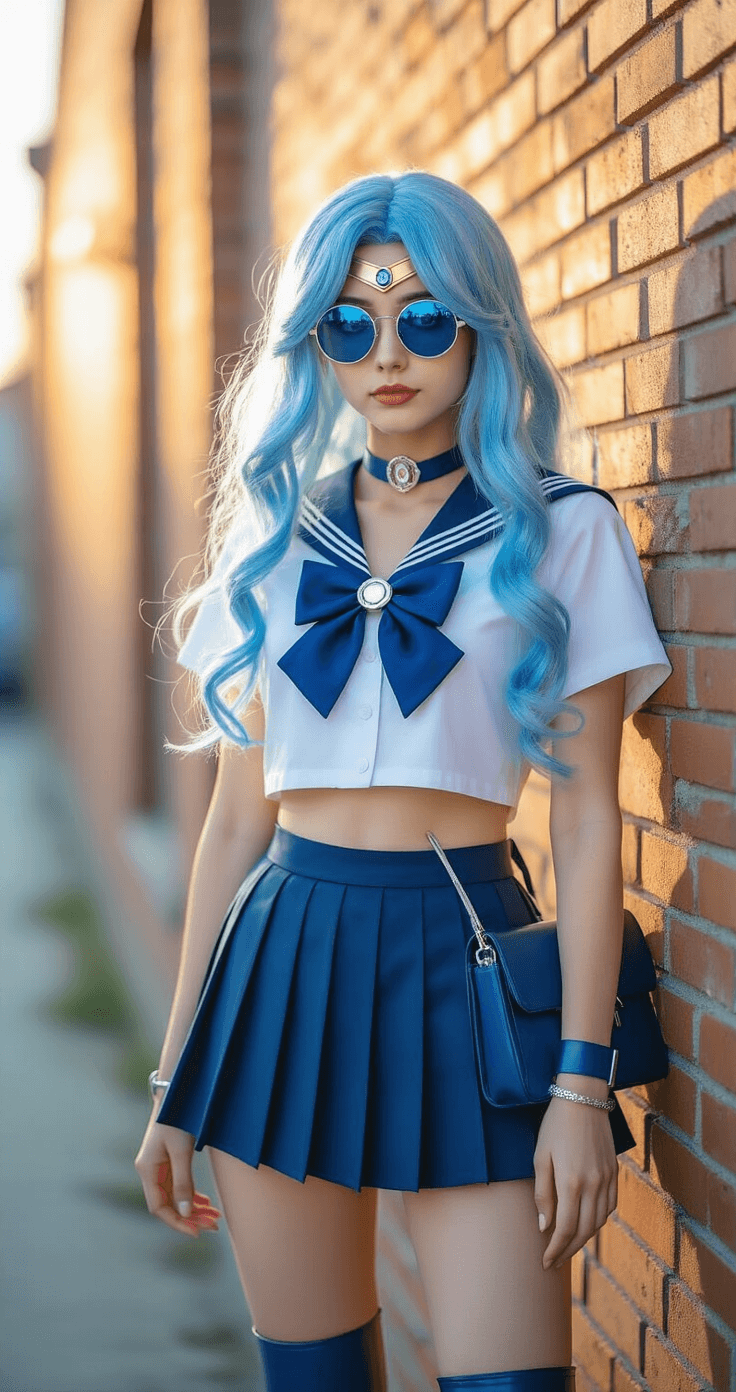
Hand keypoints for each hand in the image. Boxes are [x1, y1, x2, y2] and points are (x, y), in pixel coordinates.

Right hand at [135, 1109, 220, 1237]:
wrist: (177, 1091)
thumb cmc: (177, 1118)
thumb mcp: (182, 1151)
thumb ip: (183, 1182)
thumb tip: (186, 1213)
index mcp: (147, 1170)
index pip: (159, 1208)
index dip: (177, 1222)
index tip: (198, 1231)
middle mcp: (150, 1171)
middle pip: (168, 1205)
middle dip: (190, 1217)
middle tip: (215, 1225)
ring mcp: (158, 1166)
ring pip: (174, 1197)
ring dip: (193, 1208)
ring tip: (215, 1216)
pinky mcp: (168, 1160)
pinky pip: (178, 1186)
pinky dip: (192, 1195)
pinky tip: (206, 1201)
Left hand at [533, 1086, 617, 1270]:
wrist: (583, 1099)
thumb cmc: (555, 1126)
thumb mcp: (540, 1157)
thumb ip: (542, 1194)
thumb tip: (544, 1227)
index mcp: (572, 1182)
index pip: (565, 1229)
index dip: (555, 1249)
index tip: (545, 1262)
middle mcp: (593, 1185)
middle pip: (584, 1231)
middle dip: (569, 1250)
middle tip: (555, 1261)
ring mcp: (607, 1179)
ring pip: (599, 1222)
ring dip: (584, 1238)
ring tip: (568, 1246)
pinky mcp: (614, 1172)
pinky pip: (610, 1206)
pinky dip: (599, 1221)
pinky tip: (587, 1224)